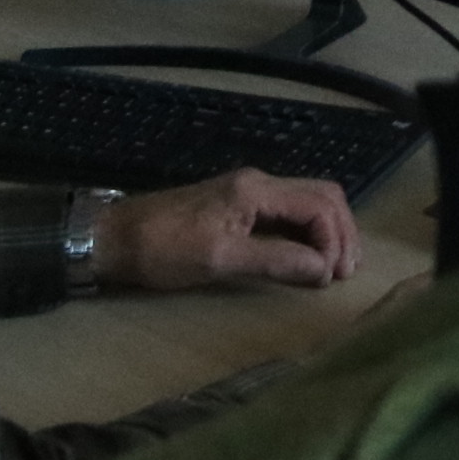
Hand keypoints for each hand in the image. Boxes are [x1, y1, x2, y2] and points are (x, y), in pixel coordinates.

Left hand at [97, 169, 361, 291]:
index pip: (318, 205)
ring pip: (308, 201)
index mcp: (257, 189)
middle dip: (341, 232)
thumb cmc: (163, 250)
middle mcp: (260, 182)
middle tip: (346, 272)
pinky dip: (307, 232)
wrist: (112, 237)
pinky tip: (307, 257)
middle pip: (322, 196)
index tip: (331, 277)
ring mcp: (249, 191)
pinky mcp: (238, 205)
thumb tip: (323, 270)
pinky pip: (288, 211)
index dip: (334, 241)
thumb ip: (275, 261)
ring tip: (333, 267)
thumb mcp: (219, 260)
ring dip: (327, 231)